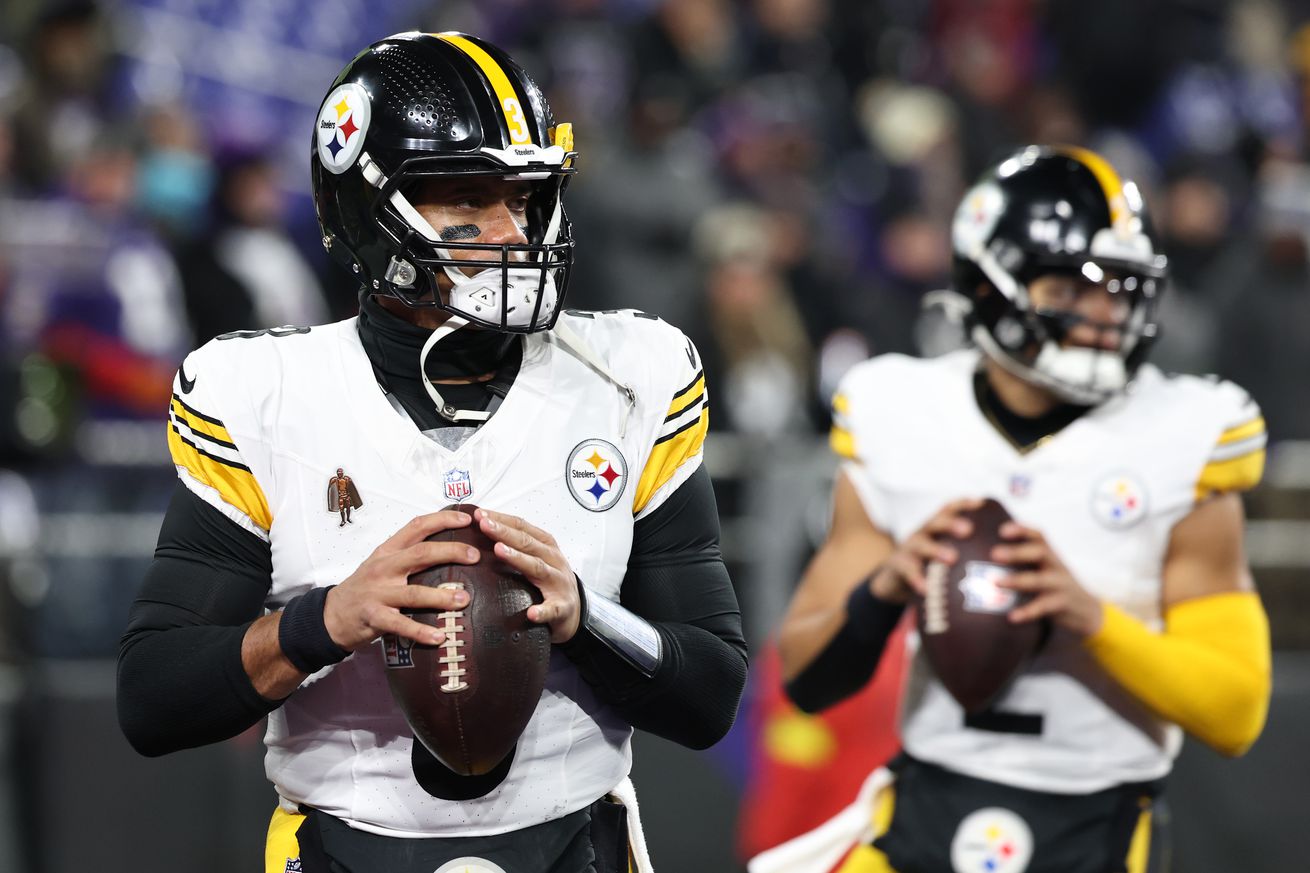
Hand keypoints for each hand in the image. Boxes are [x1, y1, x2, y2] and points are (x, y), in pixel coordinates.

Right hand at [323, 510, 480, 650]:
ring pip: (414, 592)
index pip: (417, 526)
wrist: (332, 614)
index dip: (443, 520)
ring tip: (464, 600)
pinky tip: (439, 636)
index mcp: (388, 550)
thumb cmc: (366, 586)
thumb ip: (409, 554)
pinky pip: (401, 625)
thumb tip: (452, 548)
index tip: (468, 519)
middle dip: (451, 552)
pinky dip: (421, 631)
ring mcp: (378, 592)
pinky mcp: (374, 617)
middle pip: (421, 554)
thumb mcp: (383, 562)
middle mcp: (384, 567)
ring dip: (441, 596)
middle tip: (476, 556)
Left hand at [475, 508, 580, 642]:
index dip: (502, 519)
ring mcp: (558, 584)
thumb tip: (483, 529)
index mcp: (546, 546)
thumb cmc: (551, 581)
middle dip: (505, 532)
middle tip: (484, 524)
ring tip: (500, 551)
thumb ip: (517, 545)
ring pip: (538, 568)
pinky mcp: (562, 608)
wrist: (574, 610)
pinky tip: (532, 613)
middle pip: (528, 543)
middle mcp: (553, 560)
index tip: (480, 514)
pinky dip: (543, 611)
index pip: (522, 527)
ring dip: (518, 559)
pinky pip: (552, 609)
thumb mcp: (538, 557)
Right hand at [870, 498, 984, 602]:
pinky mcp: (898, 565)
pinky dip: (917, 578)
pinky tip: (926, 588)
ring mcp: (908, 548)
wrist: (894, 581)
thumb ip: (967, 554)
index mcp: (937, 529)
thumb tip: (1005, 561)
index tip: (980, 503)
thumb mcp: (943, 555)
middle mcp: (923, 533)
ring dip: (936, 549)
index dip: (963, 504)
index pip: (949, 510)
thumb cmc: (929, 567)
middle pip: (936, 522)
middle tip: (968, 530)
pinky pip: (907, 570)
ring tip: (951, 558)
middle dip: (951, 524)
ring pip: (921, 544)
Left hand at [992, 522, 1103, 636]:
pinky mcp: (1062, 604)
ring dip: (1017, 580)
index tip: (1002, 530)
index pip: (1038, 536)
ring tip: (996, 583)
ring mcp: (1060, 584)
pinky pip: (1043, 607)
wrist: (1086, 610)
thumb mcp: (1044, 569)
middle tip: (994, 554)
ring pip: (1039, 580)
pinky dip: (1027, 612)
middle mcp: (1055, 566)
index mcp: (1049, 555)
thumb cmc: (1054, 586)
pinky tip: (1011, 616)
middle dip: (1017, 552)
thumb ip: (1022, 562)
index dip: (1021, 530)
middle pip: (1039, 552)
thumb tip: (981, 558)